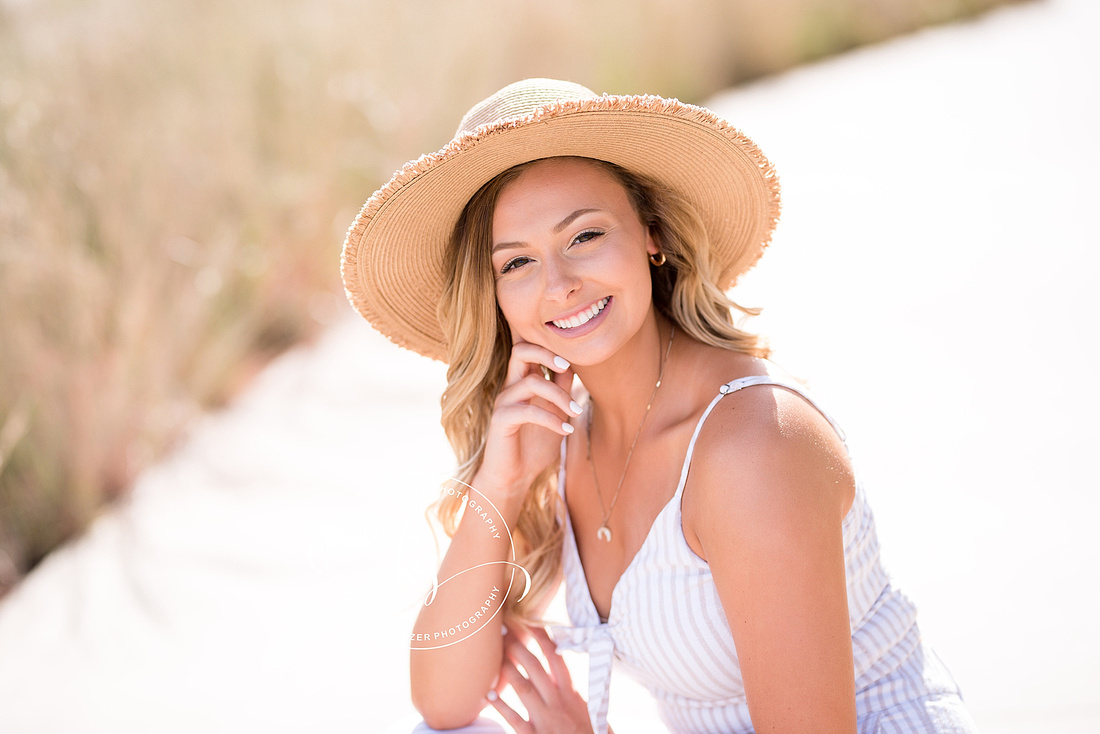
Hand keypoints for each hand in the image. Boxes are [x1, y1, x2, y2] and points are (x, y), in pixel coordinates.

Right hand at [475, 341, 577, 500]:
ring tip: (576, 411)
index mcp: (522, 381)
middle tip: (567, 366)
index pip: (530, 348)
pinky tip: (566, 430)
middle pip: (521, 351)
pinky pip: (528, 411)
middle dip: (547, 353)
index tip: (574, 357)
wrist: (515, 476)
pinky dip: (551, 419)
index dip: (550, 345)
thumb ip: (561, 390)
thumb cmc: (535, 445)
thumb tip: (574, 366)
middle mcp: (510, 386)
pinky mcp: (500, 420)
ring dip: (559, 396)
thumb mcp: (555, 413)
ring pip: (532, 382)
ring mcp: (504, 401)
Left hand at [489, 624, 592, 733]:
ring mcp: (547, 720)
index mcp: (574, 693)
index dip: (543, 639)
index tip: (530, 622)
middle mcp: (559, 703)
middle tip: (504, 630)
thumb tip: (560, 669)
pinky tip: (489, 696)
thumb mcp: (590, 710)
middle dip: (519, 647)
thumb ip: (573, 690)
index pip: (557, 658)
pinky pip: (515, 720)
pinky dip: (501, 707)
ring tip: (495, 655)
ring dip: (508, 670)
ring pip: (524, 689)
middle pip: (536, 668)